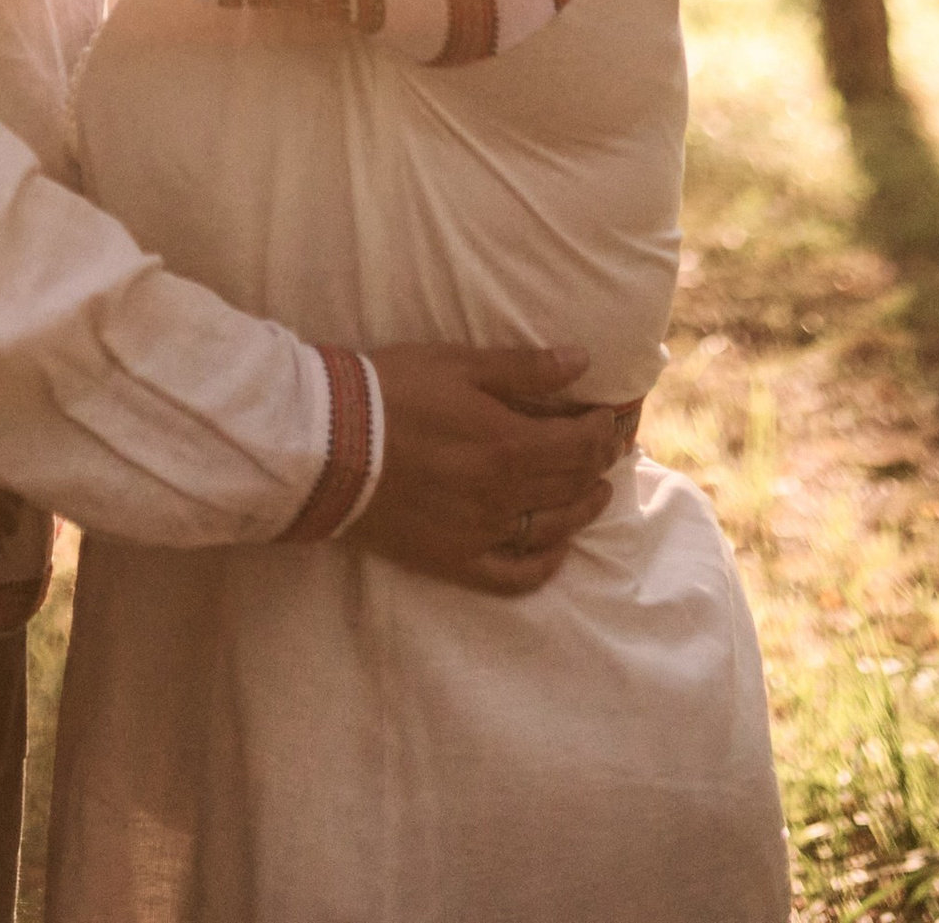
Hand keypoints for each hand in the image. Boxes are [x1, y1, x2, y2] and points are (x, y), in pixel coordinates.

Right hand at [359, 345, 629, 594]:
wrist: (326, 443)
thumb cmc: (392, 391)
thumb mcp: (458, 364)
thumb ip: (524, 368)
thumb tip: (581, 362)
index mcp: (509, 446)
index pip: (580, 445)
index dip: (603, 430)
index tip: (612, 417)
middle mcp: (504, 497)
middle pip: (571, 484)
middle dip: (599, 463)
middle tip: (611, 448)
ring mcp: (481, 534)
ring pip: (553, 528)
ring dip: (583, 509)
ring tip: (597, 492)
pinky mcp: (454, 560)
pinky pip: (513, 576)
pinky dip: (544, 565)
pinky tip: (556, 549)